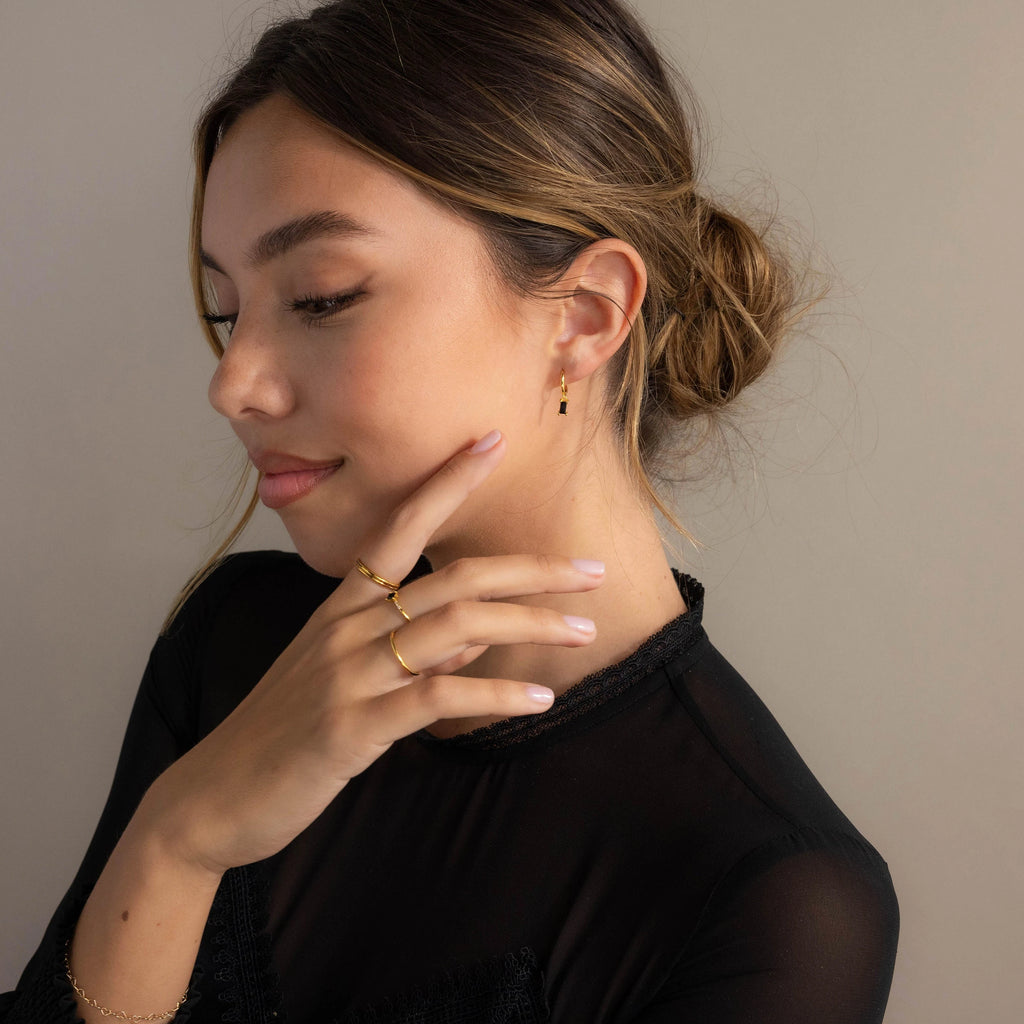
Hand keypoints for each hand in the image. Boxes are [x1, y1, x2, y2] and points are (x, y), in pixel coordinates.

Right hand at [140, 431, 602, 876]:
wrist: (215, 798)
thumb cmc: (282, 733)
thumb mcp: (342, 680)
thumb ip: (406, 654)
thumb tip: (468, 645)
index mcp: (342, 607)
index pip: (401, 526)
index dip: (445, 481)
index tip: (489, 442)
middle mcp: (347, 628)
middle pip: (453, 579)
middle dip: (530, 571)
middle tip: (593, 570)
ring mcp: (348, 674)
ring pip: (454, 628)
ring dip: (528, 625)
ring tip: (582, 631)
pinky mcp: (352, 727)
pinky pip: (436, 698)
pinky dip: (493, 694)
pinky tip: (538, 699)